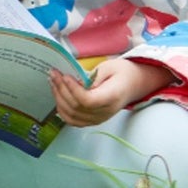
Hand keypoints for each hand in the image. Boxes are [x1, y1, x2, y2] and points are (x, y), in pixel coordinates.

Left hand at [50, 59, 172, 127]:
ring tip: (53, 81)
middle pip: (77, 107)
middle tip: (54, 74)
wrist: (135, 84)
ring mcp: (99, 118)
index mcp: (112, 97)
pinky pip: (73, 121)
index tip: (65, 76)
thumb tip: (73, 80)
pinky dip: (62, 110)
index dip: (73, 90)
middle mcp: (105, 112)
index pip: (89, 101)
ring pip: (72, 115)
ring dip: (58, 98)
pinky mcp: (93, 120)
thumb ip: (92, 75)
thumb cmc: (123, 73)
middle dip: (61, 89)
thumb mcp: (110, 67)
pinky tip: (58, 95)